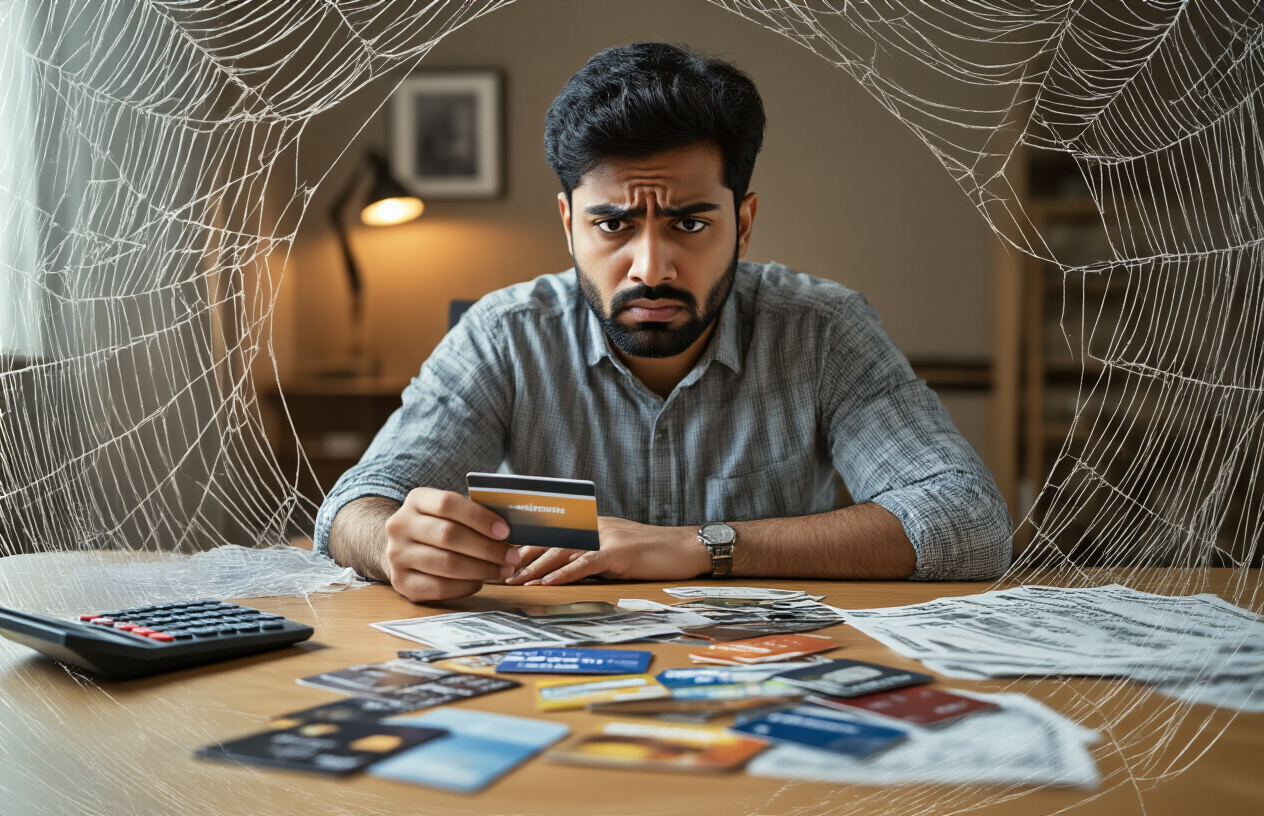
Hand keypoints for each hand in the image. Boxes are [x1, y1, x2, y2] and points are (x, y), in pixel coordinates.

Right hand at [383, 487, 519, 601]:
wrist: (403, 549)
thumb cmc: (439, 527)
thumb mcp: (451, 513)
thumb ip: (474, 515)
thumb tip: (513, 530)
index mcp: (416, 500)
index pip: (448, 503)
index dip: (479, 517)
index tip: (505, 531)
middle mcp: (400, 525)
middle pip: (449, 535)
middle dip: (487, 548)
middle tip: (512, 557)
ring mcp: (397, 555)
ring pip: (447, 564)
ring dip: (482, 569)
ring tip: (503, 570)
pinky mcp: (401, 582)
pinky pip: (440, 587)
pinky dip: (466, 586)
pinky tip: (480, 581)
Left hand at [503, 517, 711, 585]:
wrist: (687, 547)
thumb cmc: (653, 554)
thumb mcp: (616, 553)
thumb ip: (591, 558)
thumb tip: (561, 573)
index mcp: (590, 525)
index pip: (551, 533)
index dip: (524, 547)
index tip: (502, 560)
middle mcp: (594, 527)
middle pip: (549, 541)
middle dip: (521, 558)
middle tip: (497, 574)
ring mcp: (606, 537)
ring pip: (562, 551)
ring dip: (535, 568)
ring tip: (514, 581)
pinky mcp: (619, 552)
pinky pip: (586, 563)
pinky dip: (563, 574)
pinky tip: (546, 584)